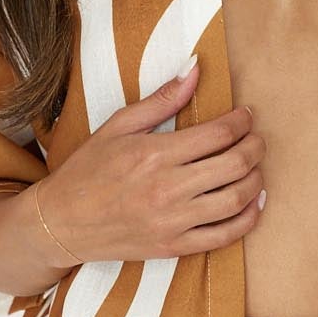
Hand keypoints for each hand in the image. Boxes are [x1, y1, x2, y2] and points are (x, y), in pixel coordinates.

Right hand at [31, 56, 266, 264]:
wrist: (60, 223)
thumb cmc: (87, 170)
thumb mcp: (118, 126)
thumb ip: (161, 99)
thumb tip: (195, 69)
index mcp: (155, 153)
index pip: (219, 133)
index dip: (242, 121)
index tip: (246, 116)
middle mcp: (168, 188)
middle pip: (236, 164)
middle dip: (256, 147)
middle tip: (257, 139)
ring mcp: (173, 221)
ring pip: (236, 199)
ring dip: (256, 180)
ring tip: (255, 167)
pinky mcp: (174, 247)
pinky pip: (225, 236)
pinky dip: (247, 219)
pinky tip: (252, 203)